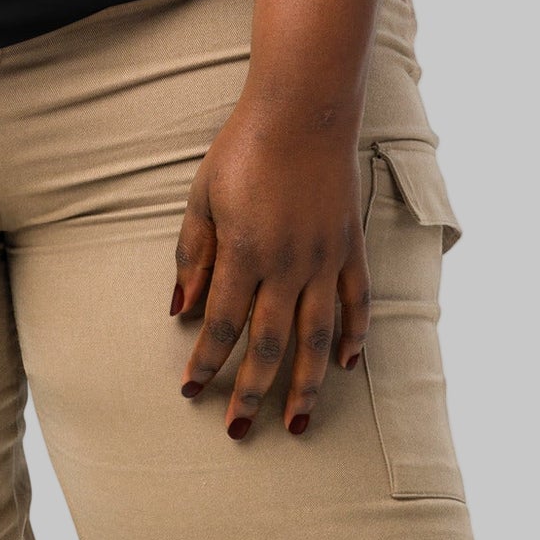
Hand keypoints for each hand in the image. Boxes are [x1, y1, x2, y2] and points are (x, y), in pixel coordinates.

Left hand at [169, 104, 368, 438]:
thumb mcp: (203, 195)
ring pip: (318, 339)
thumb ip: (193, 254)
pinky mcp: (350, 246)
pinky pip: (357, 304)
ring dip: (306, 386)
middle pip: (269, 344)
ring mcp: (324, 258)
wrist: (303, 110)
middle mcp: (288, 264)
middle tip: (238, 429)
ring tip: (298, 422)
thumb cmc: (244, 148)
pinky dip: (354, 337)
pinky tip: (345, 365)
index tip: (191, 389)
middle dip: (251, 392)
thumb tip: (181, 307)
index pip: (223, 324)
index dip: (206, 361)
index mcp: (245, 251)